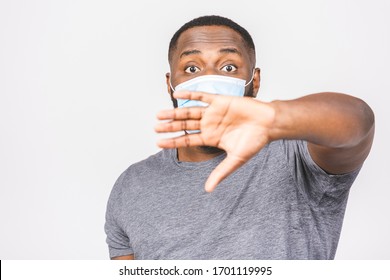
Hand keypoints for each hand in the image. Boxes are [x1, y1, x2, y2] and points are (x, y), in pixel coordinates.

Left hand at [155, 90, 275, 191]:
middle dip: (170, 126)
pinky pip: (202, 96)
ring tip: (159, 114)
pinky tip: (177, 94)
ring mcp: (213, 112)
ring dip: (175, 112)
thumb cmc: (255, 141)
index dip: (173, 141)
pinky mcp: (220, 100)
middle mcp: (209, 125)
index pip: (187, 140)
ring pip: (189, 111)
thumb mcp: (236, 159)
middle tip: (155, 127)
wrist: (269, 124)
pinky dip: (190, 94)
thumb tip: (208, 190)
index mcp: (211, 138)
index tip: (158, 143)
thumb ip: (221, 172)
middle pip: (185, 125)